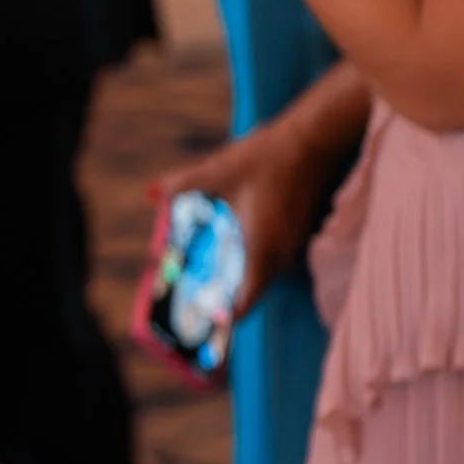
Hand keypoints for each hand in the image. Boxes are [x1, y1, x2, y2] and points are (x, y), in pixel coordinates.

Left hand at [152, 114, 336, 318]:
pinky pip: (276, 254)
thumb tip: (151, 194)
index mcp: (260, 248)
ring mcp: (295, 244)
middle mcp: (281, 254)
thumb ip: (181, 186)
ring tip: (219, 268)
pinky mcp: (301, 231)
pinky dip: (258, 255)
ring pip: (266, 270)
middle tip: (202, 296)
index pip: (247, 301)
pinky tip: (242, 236)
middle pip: (255, 288)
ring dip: (245, 273)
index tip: (209, 322)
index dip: (227, 317)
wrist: (313, 141)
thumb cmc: (266, 158)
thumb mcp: (217, 171)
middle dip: (230, 294)